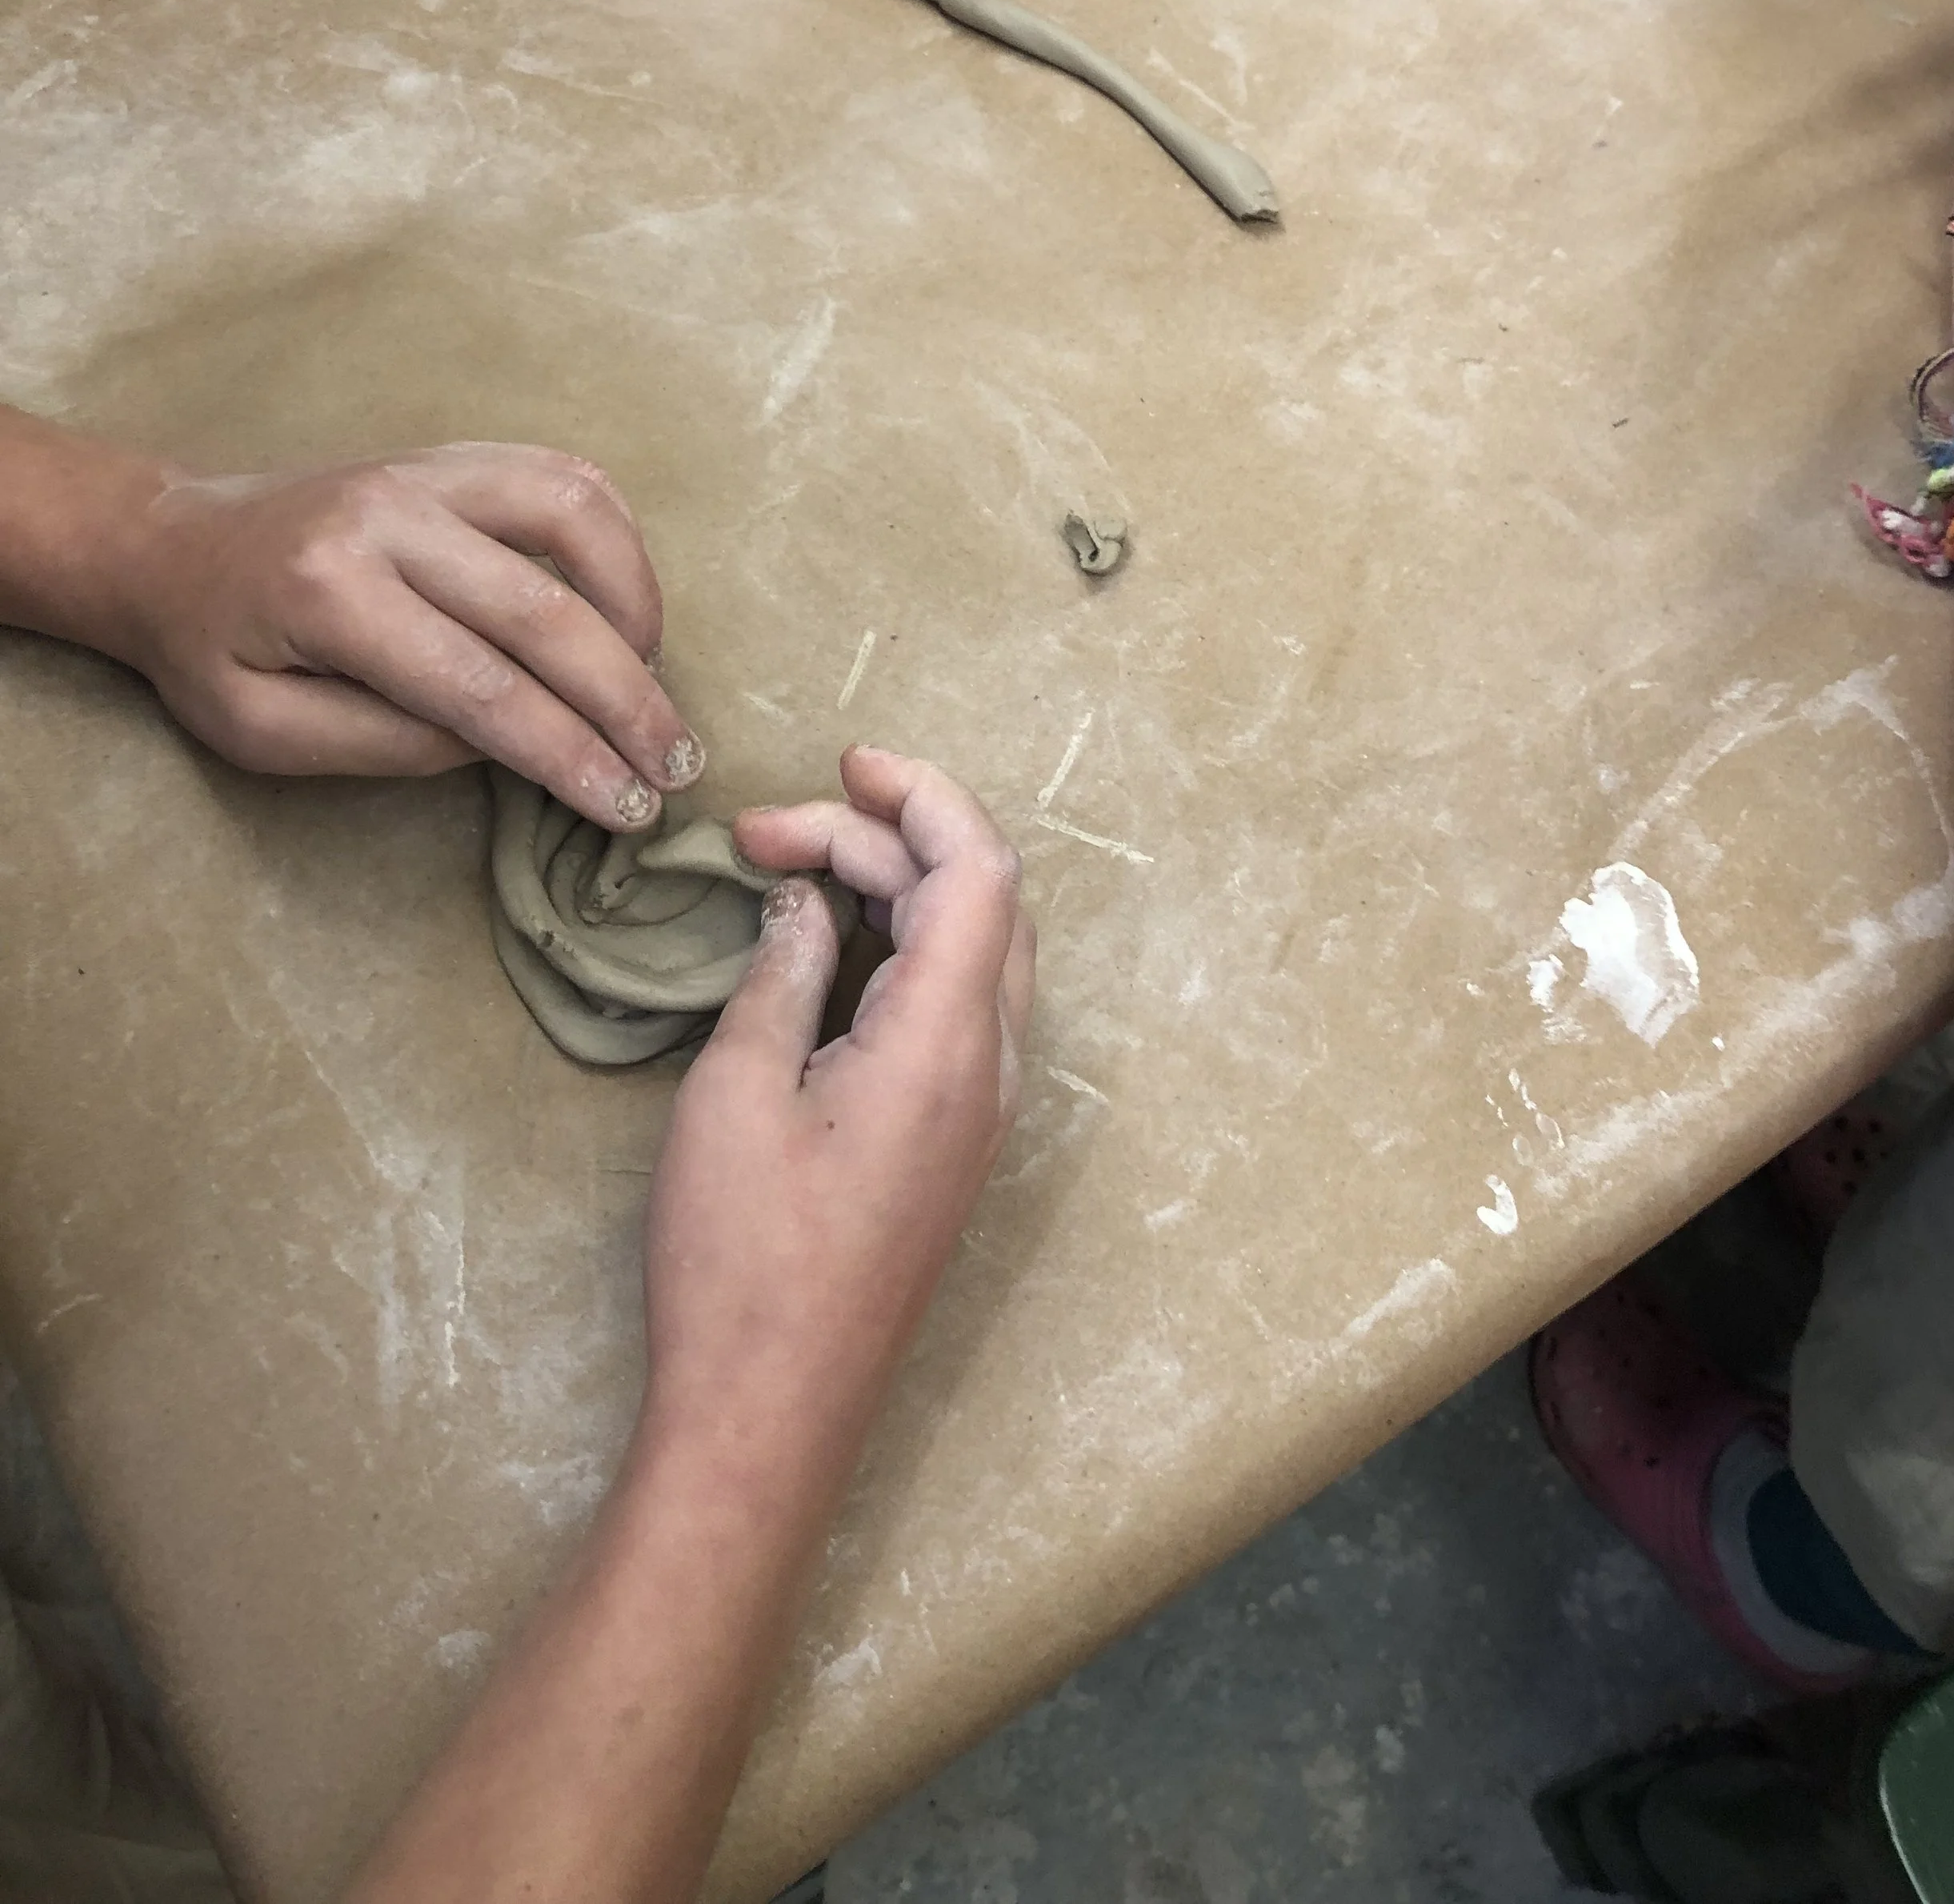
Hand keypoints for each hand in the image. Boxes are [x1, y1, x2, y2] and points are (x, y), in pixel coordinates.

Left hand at [107, 442, 701, 831]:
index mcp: (327, 591)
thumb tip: (506, 741)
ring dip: (635, 607)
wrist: (171, 543)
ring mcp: (426, 470)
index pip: (480, 688)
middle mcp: (385, 515)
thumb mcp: (262, 732)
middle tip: (675, 766)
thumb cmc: (212, 650)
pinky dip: (617, 542)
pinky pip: (563, 478)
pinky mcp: (454, 456)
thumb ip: (385, 743)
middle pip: (543, 611)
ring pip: (572, 517)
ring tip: (654, 682)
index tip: (625, 806)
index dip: (566, 754)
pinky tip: (629, 608)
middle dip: (625, 700)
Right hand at [639, 746, 1034, 1487]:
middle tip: (766, 839)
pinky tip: (830, 953)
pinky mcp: (954, 1148)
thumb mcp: (736, 1095)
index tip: (843, 764)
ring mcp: (982, 1115)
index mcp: (948, 1044)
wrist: (770, 1415)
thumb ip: (780, 977)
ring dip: (903, 894)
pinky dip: (908, 952)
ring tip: (793, 876)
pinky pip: (961, 1012)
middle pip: (983, 902)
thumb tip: (804, 906)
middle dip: (887, 841)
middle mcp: (992, 1071)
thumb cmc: (742, 1262)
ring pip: (979, 955)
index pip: (979, 869)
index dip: (922, 795)